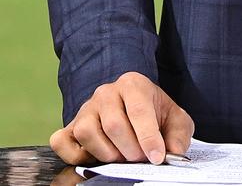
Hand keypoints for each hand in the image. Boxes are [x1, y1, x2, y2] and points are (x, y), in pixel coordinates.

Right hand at [49, 72, 193, 165]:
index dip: (148, 137)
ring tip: (121, 156)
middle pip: (114, 124)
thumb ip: (179, 134)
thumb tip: (174, 153)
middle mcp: (106, 92)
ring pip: (87, 132)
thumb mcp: (174, 119)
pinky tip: (94, 157)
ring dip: (106, 153)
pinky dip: (74, 155)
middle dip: (130, 149)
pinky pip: (62, 141)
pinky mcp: (70, 125)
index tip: (157, 157)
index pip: (139, 110)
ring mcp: (86, 108)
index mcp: (133, 84)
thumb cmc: (154, 114)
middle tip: (140, 158)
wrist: (132, 107)